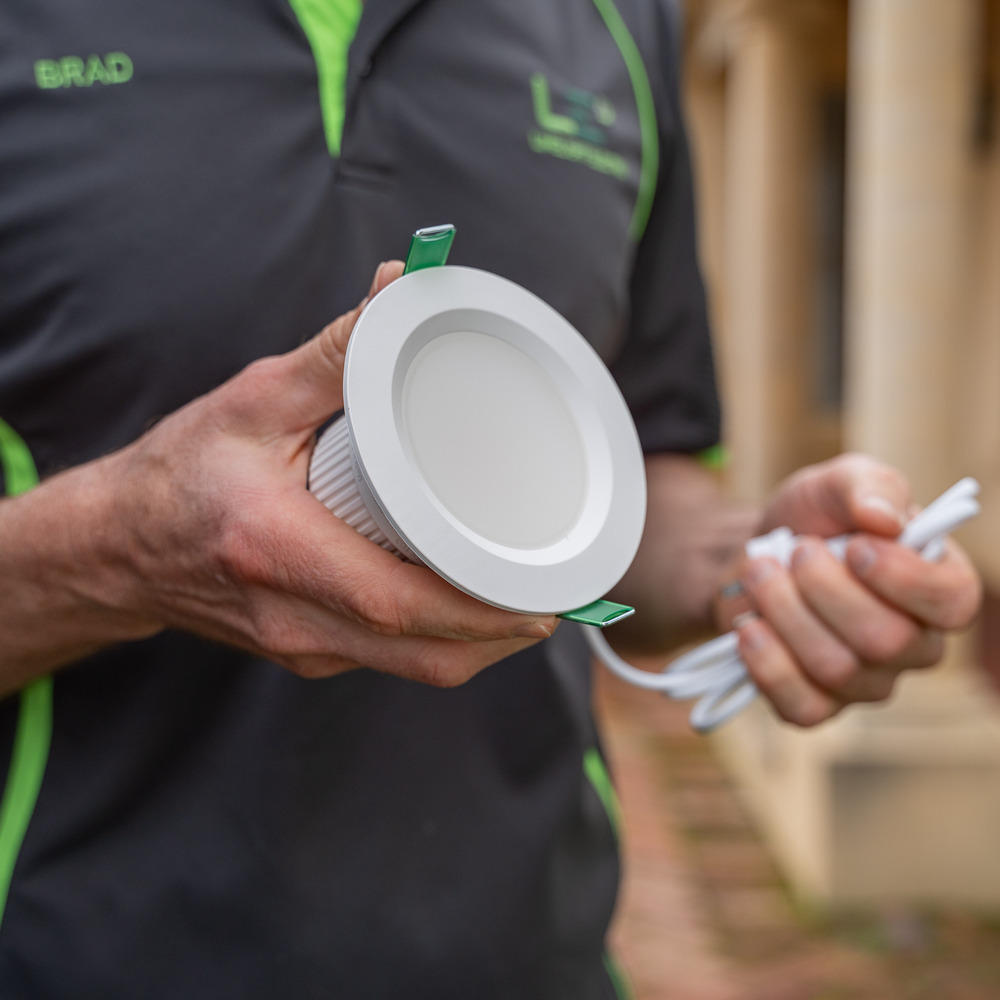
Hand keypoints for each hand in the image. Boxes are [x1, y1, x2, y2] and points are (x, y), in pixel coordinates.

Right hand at [0, 261, 554, 689]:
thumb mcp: (253, 400)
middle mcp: (293, 615)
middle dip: (506, 634)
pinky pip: (390, 662)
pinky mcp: (304, 653)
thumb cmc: (182, 471)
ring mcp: (301, 646)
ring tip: (528, 597)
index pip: (399, 604)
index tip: (547, 595)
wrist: (115, 547)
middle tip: (560, 591)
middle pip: (426, 655)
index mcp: (277, 549)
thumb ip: (335, 352)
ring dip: (482, 643)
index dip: (484, 610)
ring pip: (414, 668)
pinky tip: (468, 605)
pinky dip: (442, 642)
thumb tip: (403, 290)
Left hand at [719, 453, 981, 725]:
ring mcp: (868, 682)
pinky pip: (803, 707)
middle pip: (885, 640)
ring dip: (784, 611)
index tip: (854, 546)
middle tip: (794, 550)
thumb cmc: (810, 521)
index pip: (952, 602)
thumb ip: (869, 487)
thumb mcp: (837, 483)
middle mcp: (915, 644)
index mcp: (937, 586)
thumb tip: (884, 519)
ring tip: (759, 571)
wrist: (752, 554)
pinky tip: (750, 627)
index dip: (903, 579)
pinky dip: (766, 664)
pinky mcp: (820, 704)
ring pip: (835, 668)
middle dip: (823, 588)